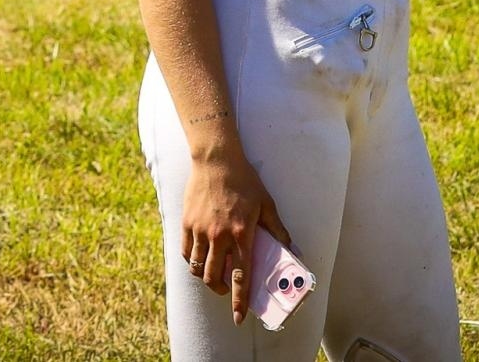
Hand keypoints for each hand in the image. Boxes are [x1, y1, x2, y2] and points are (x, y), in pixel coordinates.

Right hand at [181, 151, 291, 325]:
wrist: (216, 160)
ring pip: (198, 269)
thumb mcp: (266, 204)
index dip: (239, 300)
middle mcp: (219, 236)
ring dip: (206, 278)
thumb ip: (278, 229)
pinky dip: (193, 262)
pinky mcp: (187, 224)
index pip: (240, 276)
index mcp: (242, 233)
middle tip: (226, 289)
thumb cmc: (244, 181)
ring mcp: (201, 231)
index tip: (239, 318)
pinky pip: (187, 253)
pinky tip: (201, 259)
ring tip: (213, 275)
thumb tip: (292, 249)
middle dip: (221, 291)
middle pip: (215, 278)